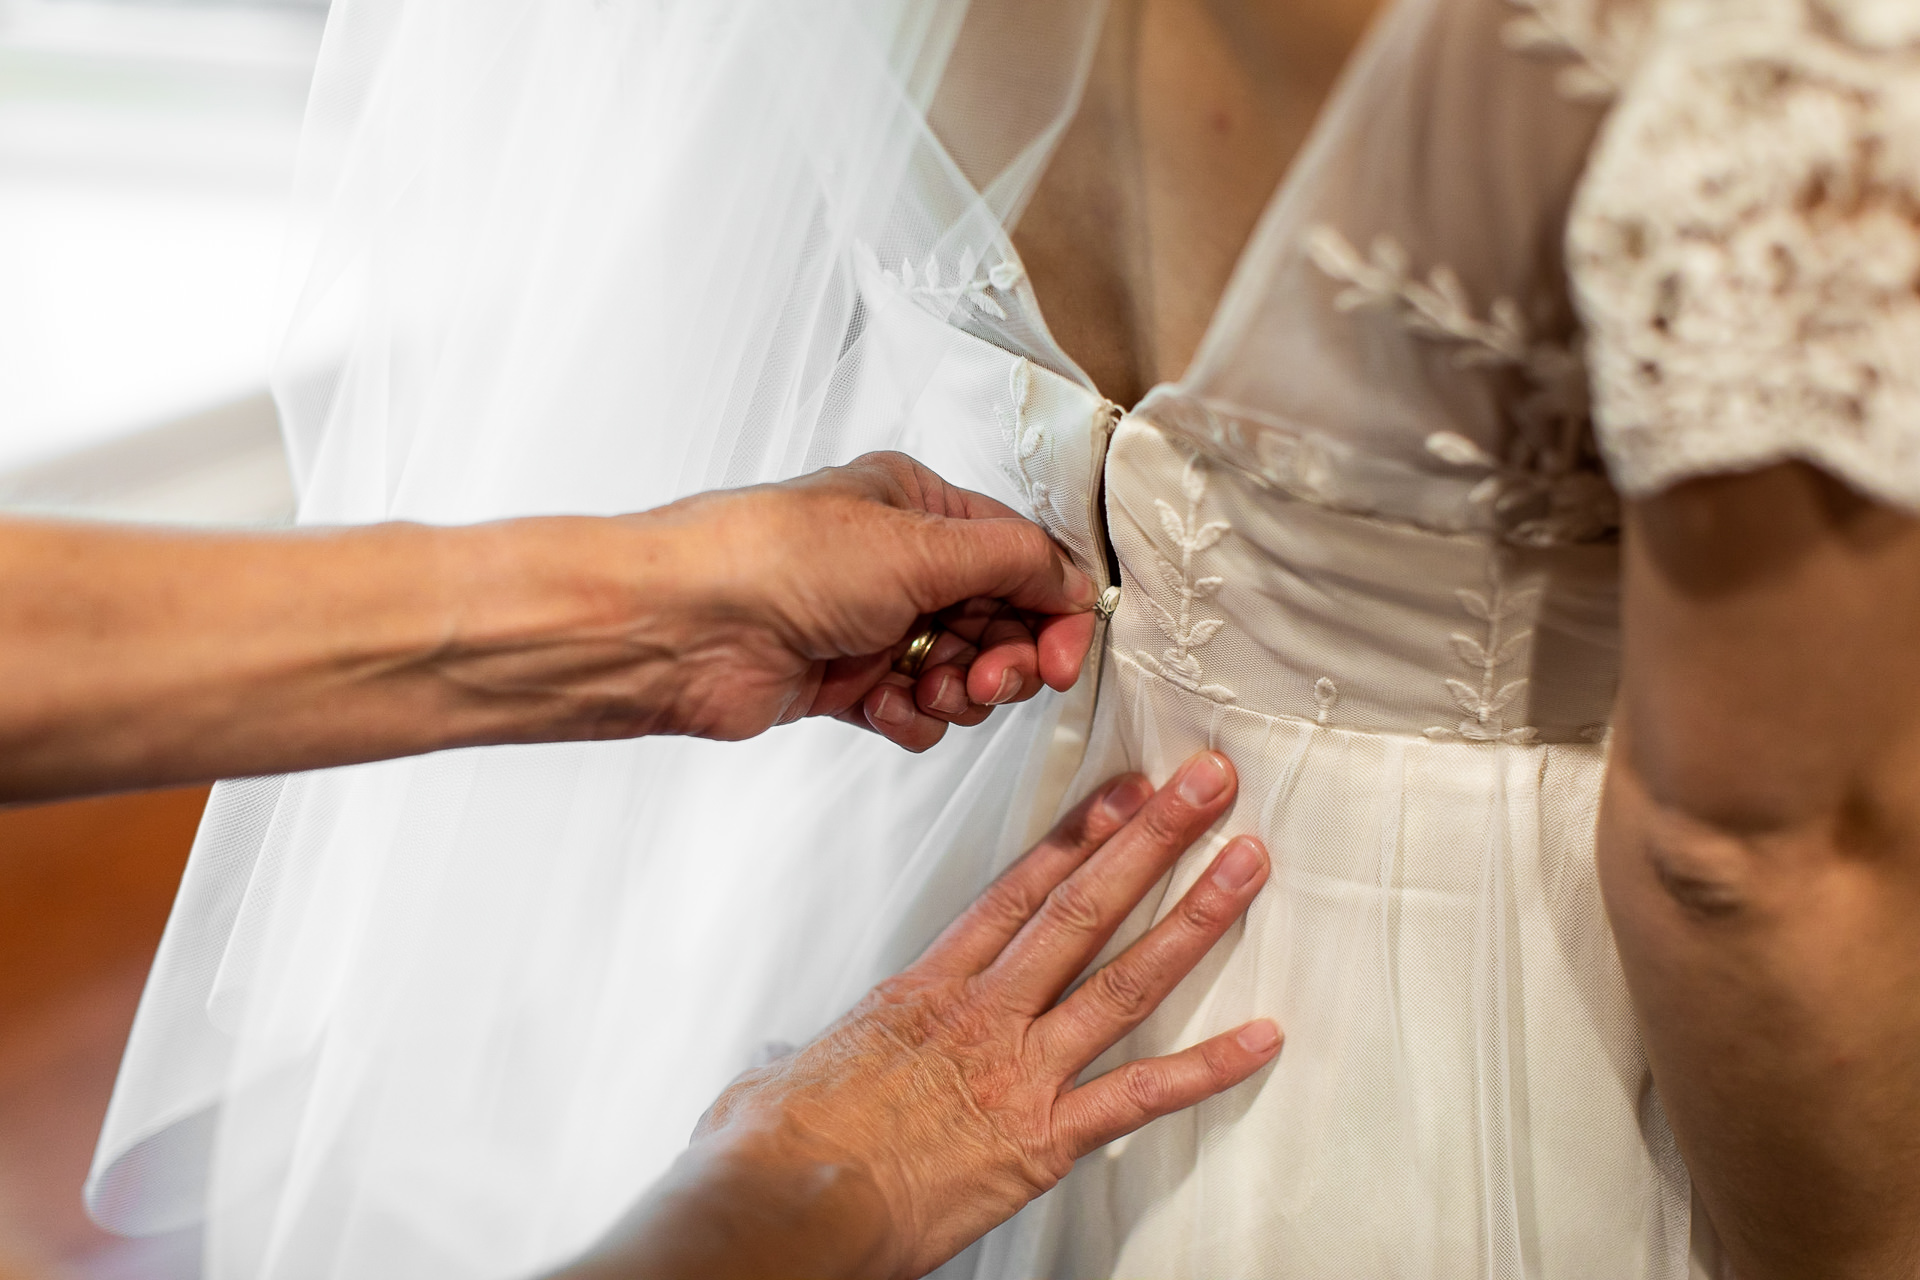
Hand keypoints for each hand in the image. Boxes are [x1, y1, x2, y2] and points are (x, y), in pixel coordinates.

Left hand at [633, 451, 1098, 749]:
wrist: (682, 629)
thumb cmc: (773, 560)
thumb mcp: (917, 544)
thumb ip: (1013, 560)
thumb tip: (1071, 579)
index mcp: (918, 507)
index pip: (1021, 557)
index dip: (1053, 610)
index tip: (1063, 655)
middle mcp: (898, 562)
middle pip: (999, 621)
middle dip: (1005, 659)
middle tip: (990, 679)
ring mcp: (872, 624)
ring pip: (961, 672)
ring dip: (958, 692)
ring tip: (927, 689)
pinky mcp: (846, 681)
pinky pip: (915, 712)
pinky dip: (911, 718)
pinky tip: (881, 706)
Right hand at [682, 752, 1276, 1278]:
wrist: (786, 1207)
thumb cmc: (775, 1150)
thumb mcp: (784, 1082)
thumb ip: (805, 1062)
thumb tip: (787, 1071)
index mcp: (924, 990)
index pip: (1017, 892)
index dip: (1078, 835)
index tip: (1121, 793)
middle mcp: (983, 1014)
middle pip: (1082, 907)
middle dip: (1151, 839)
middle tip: (1206, 786)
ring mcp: (1019, 1070)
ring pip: (1123, 978)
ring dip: (1193, 916)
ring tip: (1244, 863)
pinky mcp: (1041, 1139)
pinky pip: (1139, 1096)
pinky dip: (1207, 1068)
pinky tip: (1260, 1038)